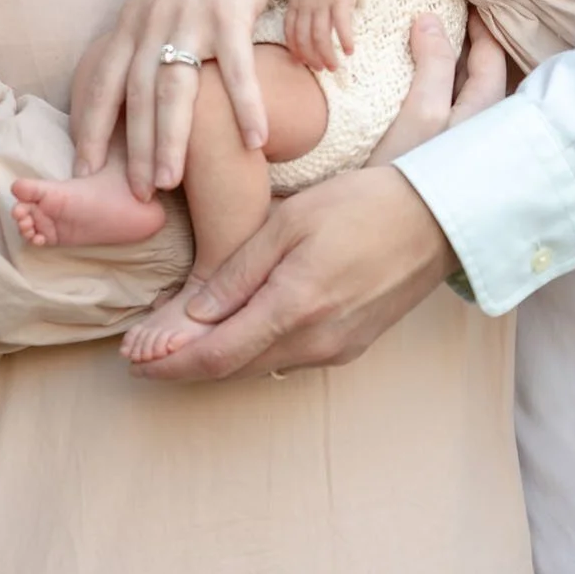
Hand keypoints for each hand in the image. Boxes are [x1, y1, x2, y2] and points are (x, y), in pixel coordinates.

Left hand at [71, 0, 291, 199]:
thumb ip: (146, 28)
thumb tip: (131, 68)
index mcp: (135, 17)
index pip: (102, 80)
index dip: (91, 125)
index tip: (82, 166)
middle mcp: (155, 19)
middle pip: (137, 95)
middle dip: (132, 149)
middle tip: (133, 194)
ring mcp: (192, 15)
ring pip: (174, 89)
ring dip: (170, 140)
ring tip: (169, 183)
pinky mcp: (231, 9)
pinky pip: (235, 69)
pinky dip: (244, 107)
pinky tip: (253, 140)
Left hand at [125, 166, 454, 381]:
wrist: (439, 218)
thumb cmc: (365, 204)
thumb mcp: (292, 221)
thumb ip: (240, 271)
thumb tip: (193, 315)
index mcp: (295, 307)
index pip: (216, 356)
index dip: (169, 363)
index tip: (134, 358)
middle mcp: (316, 341)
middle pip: (234, 368)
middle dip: (185, 363)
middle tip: (145, 351)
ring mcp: (337, 349)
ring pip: (261, 365)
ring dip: (219, 358)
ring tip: (180, 341)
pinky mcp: (352, 345)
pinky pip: (289, 356)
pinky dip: (254, 349)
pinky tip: (237, 331)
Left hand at [284, 0, 360, 70]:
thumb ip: (303, 4)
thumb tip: (307, 22)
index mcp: (295, 2)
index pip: (290, 33)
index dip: (296, 50)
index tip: (303, 61)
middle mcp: (305, 5)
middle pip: (304, 39)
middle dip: (312, 58)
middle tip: (321, 69)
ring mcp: (321, 2)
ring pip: (320, 37)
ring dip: (327, 55)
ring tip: (335, 66)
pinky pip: (341, 26)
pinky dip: (345, 41)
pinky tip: (350, 50)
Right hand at [368, 9, 506, 163]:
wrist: (386, 218)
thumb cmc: (410, 165)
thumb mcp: (424, 109)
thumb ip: (435, 62)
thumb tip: (431, 20)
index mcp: (486, 108)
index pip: (491, 52)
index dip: (477, 23)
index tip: (461, 0)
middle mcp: (478, 120)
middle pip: (474, 67)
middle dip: (456, 38)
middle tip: (435, 11)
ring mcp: (457, 133)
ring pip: (455, 84)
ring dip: (438, 59)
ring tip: (416, 35)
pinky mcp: (435, 143)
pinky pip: (437, 100)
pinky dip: (426, 80)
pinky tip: (405, 72)